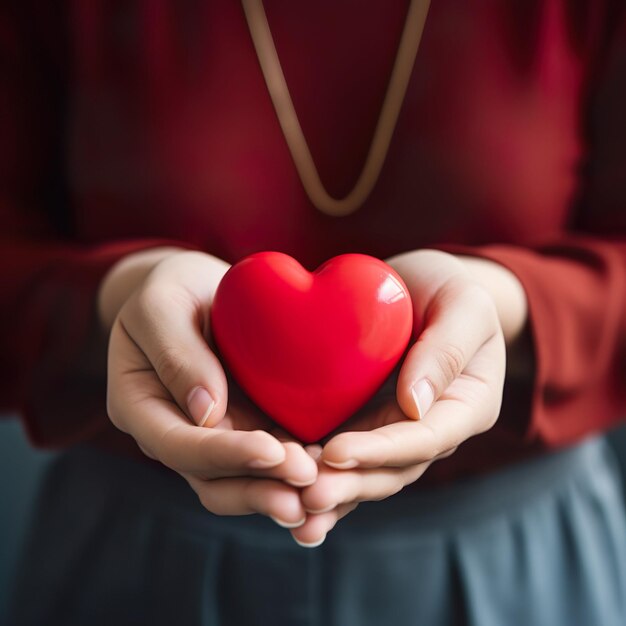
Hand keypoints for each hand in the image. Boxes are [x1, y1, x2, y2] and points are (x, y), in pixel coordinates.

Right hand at [102, 250, 316, 526]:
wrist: (197, 290)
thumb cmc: (171, 289)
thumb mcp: (161, 305)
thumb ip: (175, 353)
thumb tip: (206, 413)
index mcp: (140, 407)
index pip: (178, 447)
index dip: (225, 455)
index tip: (272, 451)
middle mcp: (176, 433)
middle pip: (212, 479)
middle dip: (261, 485)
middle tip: (309, 480)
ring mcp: (214, 435)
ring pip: (243, 481)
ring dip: (282, 489)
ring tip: (326, 489)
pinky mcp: (247, 428)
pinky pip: (270, 460)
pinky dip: (296, 470)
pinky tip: (332, 470)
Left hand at [289, 250, 527, 545]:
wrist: (419, 289)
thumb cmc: (448, 289)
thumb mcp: (463, 305)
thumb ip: (447, 350)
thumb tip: (415, 405)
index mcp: (465, 406)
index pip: (425, 439)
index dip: (381, 451)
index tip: (336, 453)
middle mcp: (431, 429)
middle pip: (392, 469)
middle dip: (350, 484)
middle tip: (307, 497)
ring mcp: (395, 430)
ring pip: (365, 472)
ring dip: (331, 491)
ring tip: (291, 508)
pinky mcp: (365, 424)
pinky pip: (343, 455)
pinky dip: (318, 474)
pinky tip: (282, 491)